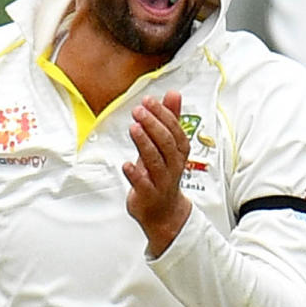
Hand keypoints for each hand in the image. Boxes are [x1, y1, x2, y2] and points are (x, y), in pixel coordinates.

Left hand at [123, 91, 192, 256]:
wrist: (164, 212)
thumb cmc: (163, 175)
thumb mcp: (168, 146)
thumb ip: (171, 119)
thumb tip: (174, 94)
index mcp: (179, 152)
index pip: (175, 130)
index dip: (163, 115)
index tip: (149, 101)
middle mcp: (173, 166)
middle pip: (166, 143)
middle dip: (153, 125)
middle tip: (139, 110)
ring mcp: (161, 181)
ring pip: (155, 161)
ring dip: (144, 143)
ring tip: (134, 127)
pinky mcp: (148, 195)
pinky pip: (143, 184)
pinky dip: (134, 173)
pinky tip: (126, 163)